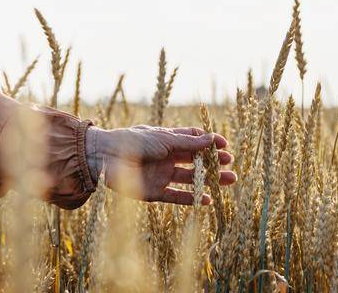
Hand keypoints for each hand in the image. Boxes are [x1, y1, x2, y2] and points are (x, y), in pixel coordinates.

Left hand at [86, 124, 235, 204]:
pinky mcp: (155, 192)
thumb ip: (188, 142)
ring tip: (229, 180)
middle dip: (213, 162)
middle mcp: (166, 157)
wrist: (107, 158)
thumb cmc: (133, 141)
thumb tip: (211, 139)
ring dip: (209, 180)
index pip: (191, 139)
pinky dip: (192, 198)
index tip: (224, 144)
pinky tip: (207, 199)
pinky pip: (177, 196)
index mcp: (166, 139)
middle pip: (194, 160)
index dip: (207, 141)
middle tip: (231, 164)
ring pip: (190, 179)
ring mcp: (161, 174)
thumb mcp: (163, 139)